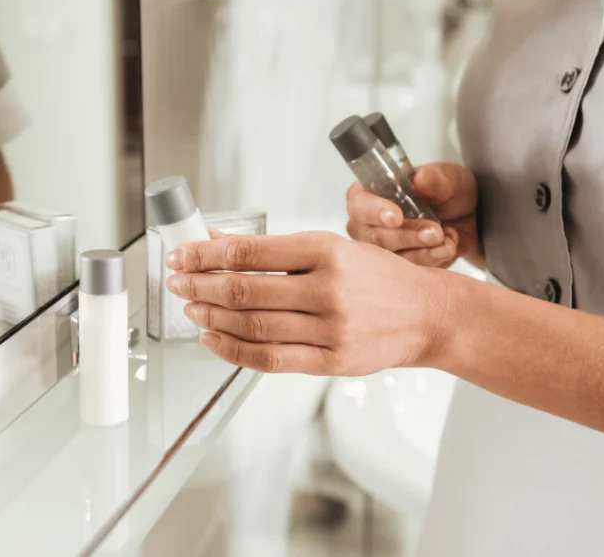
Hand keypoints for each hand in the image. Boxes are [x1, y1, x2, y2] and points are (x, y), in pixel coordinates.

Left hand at [165, 232, 451, 374]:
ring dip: (213, 317)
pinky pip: (271, 358)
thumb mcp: (332, 247)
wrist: (426, 314)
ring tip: (192, 308)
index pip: (250, 252)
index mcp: (326, 250)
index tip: (181, 254)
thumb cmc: (377, 278)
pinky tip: (215, 339)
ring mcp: (331, 328)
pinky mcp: (332, 361)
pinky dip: (234, 349)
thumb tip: (219, 243)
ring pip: (253, 325)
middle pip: (245, 290)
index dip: (206, 254)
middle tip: (177, 282)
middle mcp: (328, 289)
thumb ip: (276, 250)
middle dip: (201, 286)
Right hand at [345, 162, 479, 267]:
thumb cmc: (448, 192)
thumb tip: (421, 179)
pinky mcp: (398, 270)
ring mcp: (381, 250)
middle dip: (406, 236)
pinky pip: (409, 275)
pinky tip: (447, 247)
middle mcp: (369, 224)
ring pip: (391, 260)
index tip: (396, 218)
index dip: (374, 212)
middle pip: (374, 238)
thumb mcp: (449, 178)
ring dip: (422, 252)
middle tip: (435, 232)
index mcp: (372, 193)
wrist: (469, 218)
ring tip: (446, 240)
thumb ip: (435, 179)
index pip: (359, 203)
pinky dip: (432, 262)